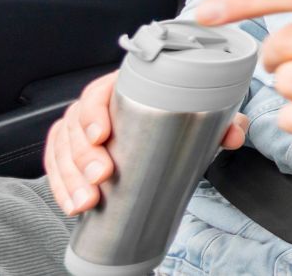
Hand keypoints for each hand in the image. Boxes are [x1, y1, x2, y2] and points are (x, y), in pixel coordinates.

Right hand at [44, 71, 247, 214]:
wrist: (168, 127)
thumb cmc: (177, 114)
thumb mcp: (201, 114)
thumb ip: (221, 121)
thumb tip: (235, 134)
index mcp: (122, 87)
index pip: (98, 93)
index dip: (94, 113)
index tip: (102, 135)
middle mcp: (96, 106)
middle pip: (76, 125)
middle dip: (83, 155)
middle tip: (101, 177)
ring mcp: (81, 129)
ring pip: (62, 149)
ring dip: (70, 178)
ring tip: (86, 201)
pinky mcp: (72, 153)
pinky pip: (56, 166)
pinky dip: (61, 187)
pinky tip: (72, 204)